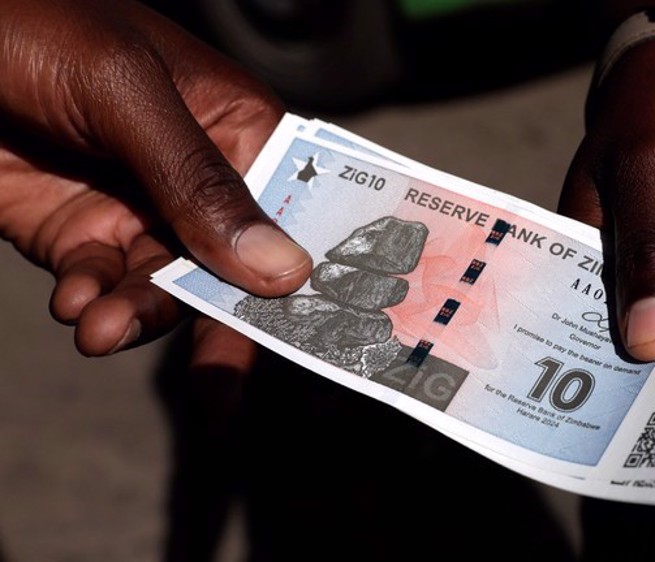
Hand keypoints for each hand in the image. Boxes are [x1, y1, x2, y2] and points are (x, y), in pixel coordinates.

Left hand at [0, 0, 311, 354]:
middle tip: (216, 392)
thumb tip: (285, 270)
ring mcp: (139, 208)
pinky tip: (74, 302)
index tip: (314, 338)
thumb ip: (199, 179)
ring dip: (138, 317)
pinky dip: (93, 305)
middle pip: (233, 268)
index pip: (290, 211)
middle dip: (218, 322)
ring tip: (99, 329)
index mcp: (237, 128)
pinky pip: (104, 287)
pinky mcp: (78, 235)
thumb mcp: (124, 91)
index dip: (302, 273)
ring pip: (165, 288)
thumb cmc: (38, 27)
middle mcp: (199, 178)